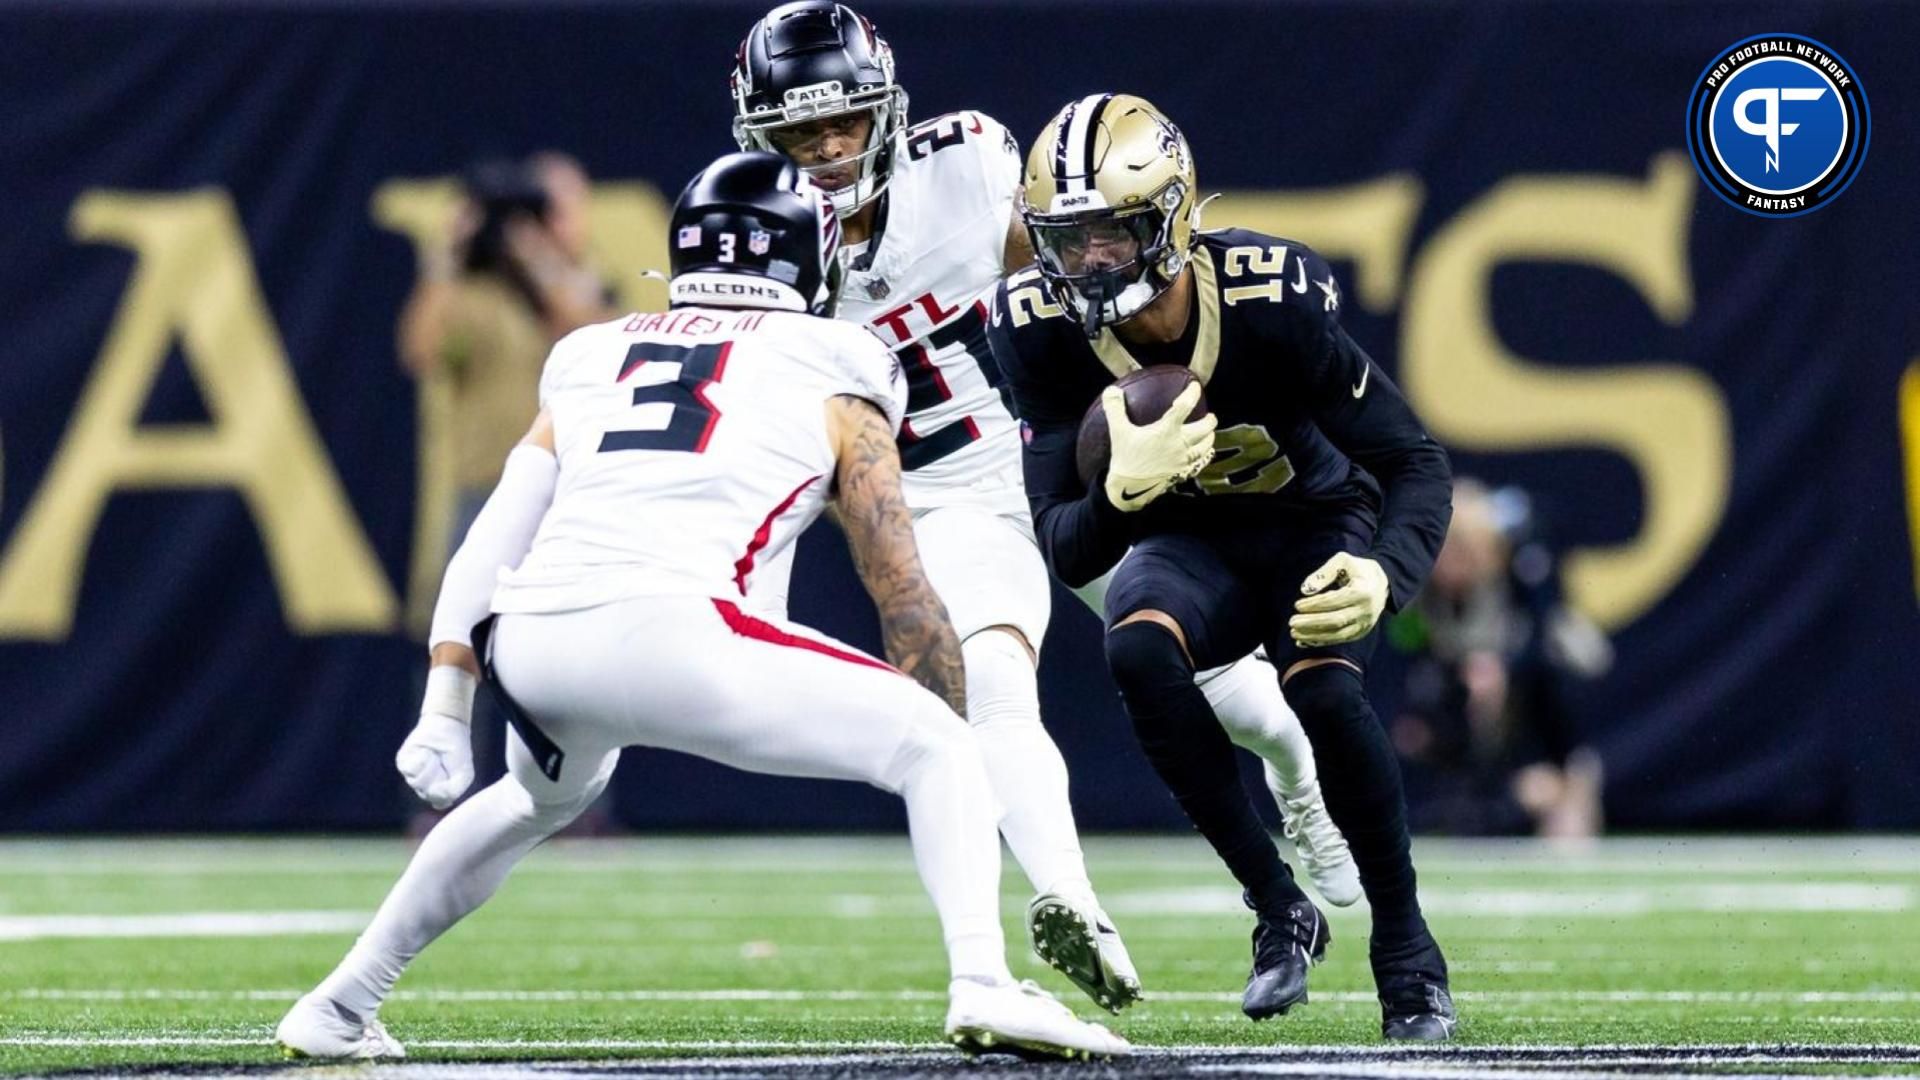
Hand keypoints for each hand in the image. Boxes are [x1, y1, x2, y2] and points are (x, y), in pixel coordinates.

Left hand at [396, 666, 476, 808]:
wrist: (448, 727)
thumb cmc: (458, 752)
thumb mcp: (465, 775)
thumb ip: (453, 792)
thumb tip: (434, 795)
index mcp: (438, 793)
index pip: (439, 802)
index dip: (446, 790)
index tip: (453, 776)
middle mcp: (423, 787)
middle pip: (427, 794)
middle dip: (439, 777)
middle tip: (444, 763)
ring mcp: (412, 776)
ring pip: (418, 782)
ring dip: (431, 767)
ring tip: (435, 756)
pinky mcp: (403, 763)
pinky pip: (410, 769)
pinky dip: (422, 759)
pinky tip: (427, 752)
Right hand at [1102, 382, 1216, 510]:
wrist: (1129, 489)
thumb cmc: (1125, 458)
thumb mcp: (1118, 432)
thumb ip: (1115, 409)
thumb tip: (1112, 390)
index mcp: (1166, 431)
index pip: (1184, 407)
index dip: (1192, 393)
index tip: (1195, 387)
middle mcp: (1180, 445)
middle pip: (1205, 428)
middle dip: (1210, 420)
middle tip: (1209, 415)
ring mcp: (1183, 460)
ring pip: (1206, 446)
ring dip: (1210, 437)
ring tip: (1208, 433)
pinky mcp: (1183, 473)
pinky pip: (1201, 462)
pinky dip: (1206, 455)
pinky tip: (1204, 453)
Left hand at [1290, 552, 1389, 645]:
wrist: (1382, 583)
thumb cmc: (1358, 569)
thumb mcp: (1342, 561)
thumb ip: (1323, 573)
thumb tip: (1305, 590)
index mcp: (1363, 591)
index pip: (1334, 601)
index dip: (1315, 604)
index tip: (1297, 605)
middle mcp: (1366, 611)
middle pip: (1336, 621)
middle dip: (1311, 623)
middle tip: (1292, 622)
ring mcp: (1365, 624)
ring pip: (1337, 635)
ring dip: (1314, 636)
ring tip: (1294, 633)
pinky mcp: (1361, 632)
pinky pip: (1339, 640)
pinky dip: (1321, 642)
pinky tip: (1304, 641)